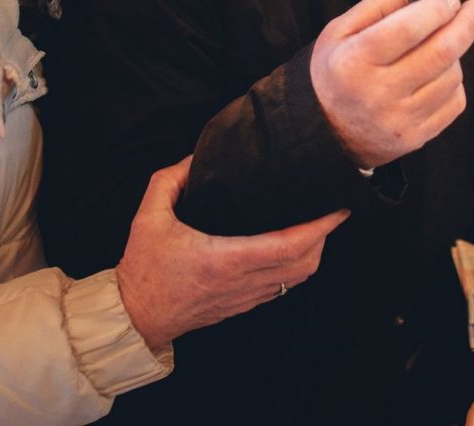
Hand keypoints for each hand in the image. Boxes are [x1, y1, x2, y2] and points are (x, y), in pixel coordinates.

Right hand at [116, 157, 348, 351]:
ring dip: (314, 252)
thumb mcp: (148, 217)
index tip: (337, 208)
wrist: (136, 316)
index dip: (320, 227)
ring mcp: (246, 297)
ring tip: (318, 225)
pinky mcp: (243, 305)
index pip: (289, 245)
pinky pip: (283, 286)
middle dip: (326, 235)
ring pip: (298, 278)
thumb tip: (196, 157)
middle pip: (305, 262)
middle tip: (332, 209)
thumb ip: (170, 181)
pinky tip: (294, 247)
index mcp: (226, 259)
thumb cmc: (144, 268)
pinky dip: (297, 266)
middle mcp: (243, 281)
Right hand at [310, 0, 473, 168]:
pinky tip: (439, 74)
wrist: (323, 131)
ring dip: (456, 54)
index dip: (436, 8)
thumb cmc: (334, 72)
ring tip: (442, 44)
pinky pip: (454, 104)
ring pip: (451, 77)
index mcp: (355, 61)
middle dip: (466, 24)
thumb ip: (379, 6)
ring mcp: (400, 120)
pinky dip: (454, 83)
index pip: (407, 29)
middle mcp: (379, 93)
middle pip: (440, 53)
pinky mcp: (415, 137)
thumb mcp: (340, 31)